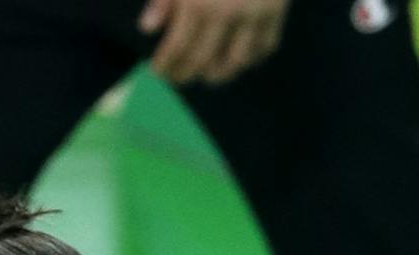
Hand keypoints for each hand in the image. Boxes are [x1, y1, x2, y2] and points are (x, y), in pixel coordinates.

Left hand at [138, 0, 288, 85]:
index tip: (158, 71)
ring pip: (236, 61)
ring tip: (208, 76)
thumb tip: (147, 29)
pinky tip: (240, 60)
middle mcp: (226, 14)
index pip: (176, 49)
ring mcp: (254, 14)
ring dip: (220, 74)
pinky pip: (266, 46)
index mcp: (198, 4)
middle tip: (178, 78)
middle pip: (203, 61)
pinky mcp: (277, 10)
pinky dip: (252, 59)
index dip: (165, 66)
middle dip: (186, 74)